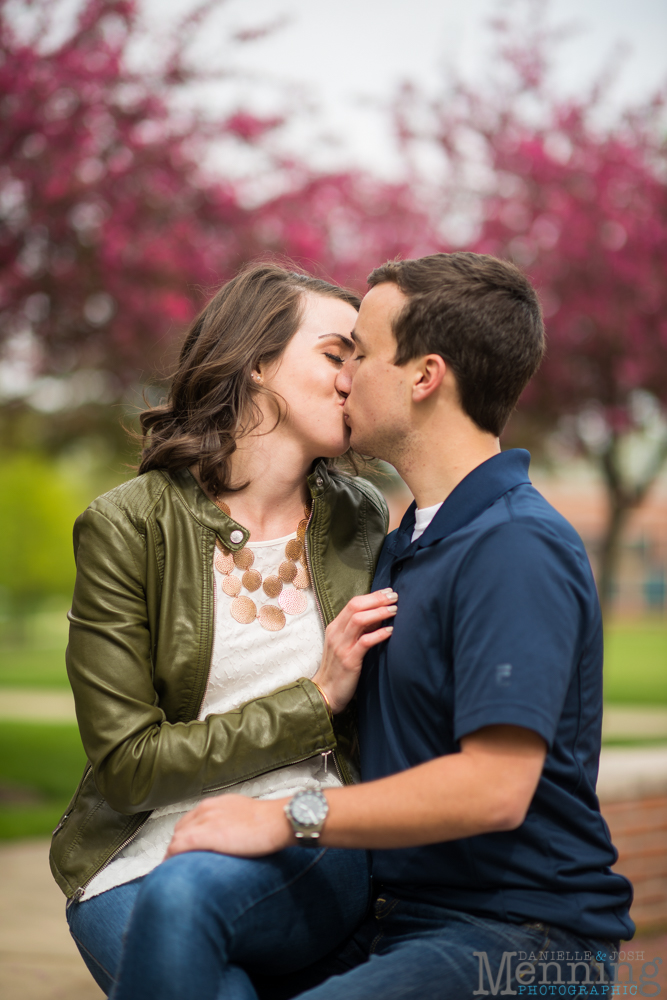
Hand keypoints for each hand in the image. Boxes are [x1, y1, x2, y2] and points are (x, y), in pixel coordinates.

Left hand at [165, 795, 291, 858]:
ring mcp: (203, 821)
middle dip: (178, 846)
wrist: (276, 821)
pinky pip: (177, 847)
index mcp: (215, 804)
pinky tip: (174, 869)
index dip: (185, 838)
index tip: (185, 851)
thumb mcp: (243, 814)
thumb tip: (228, 836)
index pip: (190, 821)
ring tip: (176, 871)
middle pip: (180, 829)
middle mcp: (206, 809)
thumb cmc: (267, 821)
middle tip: (179, 863)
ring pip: (176, 838)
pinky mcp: (202, 835)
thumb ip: (229, 822)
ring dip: (173, 855)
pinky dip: (172, 858)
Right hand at [312, 588, 396, 713]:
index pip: (353, 603)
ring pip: (359, 620)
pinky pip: (364, 642)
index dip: (372, 595)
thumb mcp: (346, 645)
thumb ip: (359, 630)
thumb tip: (378, 615)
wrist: (325, 692)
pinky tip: (390, 631)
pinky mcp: (349, 660)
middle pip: (356, 606)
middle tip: (395, 597)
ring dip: (379, 612)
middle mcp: (336, 633)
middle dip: (377, 599)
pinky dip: (379, 633)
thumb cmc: (339, 669)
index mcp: (335, 627)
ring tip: (394, 610)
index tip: (388, 592)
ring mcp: (341, 646)